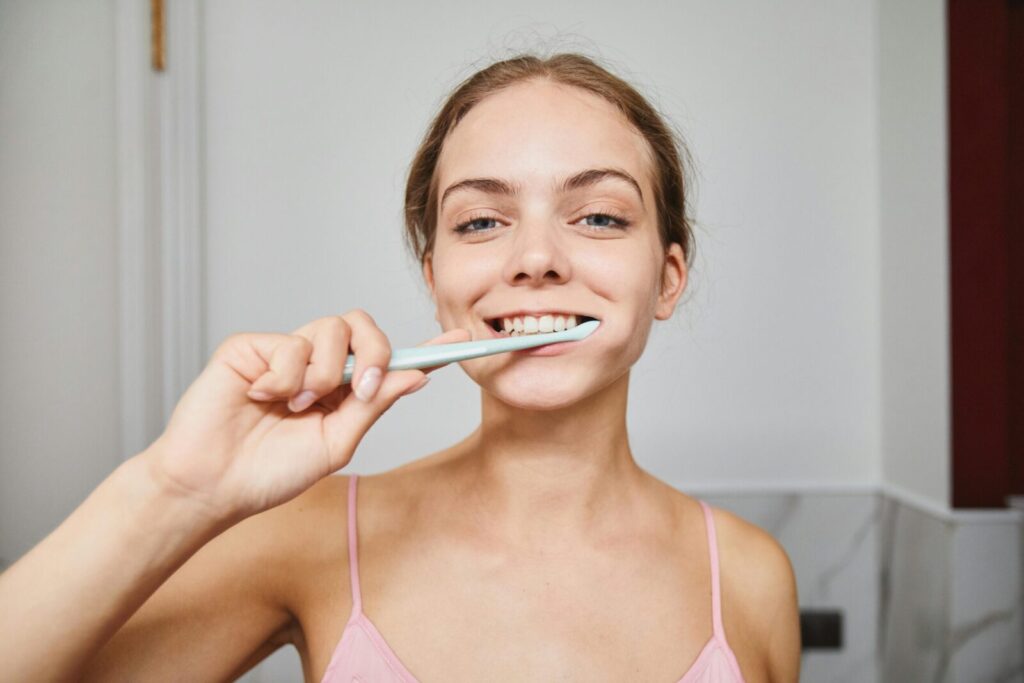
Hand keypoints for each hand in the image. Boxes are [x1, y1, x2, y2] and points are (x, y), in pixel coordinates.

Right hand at [141, 310, 469, 521]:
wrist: (213, 485)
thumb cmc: (269, 473)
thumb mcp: (335, 443)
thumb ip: (373, 405)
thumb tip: (417, 376)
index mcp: (342, 392)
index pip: (387, 361)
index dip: (423, 350)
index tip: (461, 341)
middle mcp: (316, 366)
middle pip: (363, 327)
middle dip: (373, 352)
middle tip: (360, 388)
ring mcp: (284, 352)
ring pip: (330, 329)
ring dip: (321, 374)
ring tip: (294, 407)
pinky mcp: (252, 345)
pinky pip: (290, 342)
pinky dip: (283, 377)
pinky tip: (260, 398)